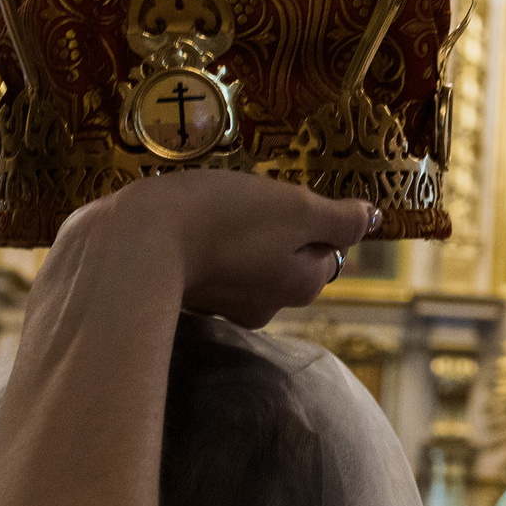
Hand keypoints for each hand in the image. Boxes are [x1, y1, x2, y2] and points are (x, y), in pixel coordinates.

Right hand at [57, 171, 377, 327]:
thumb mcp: (294, 208)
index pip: (329, 251)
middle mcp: (267, 306)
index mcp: (301, 286)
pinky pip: (210, 264)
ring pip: (248, 260)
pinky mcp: (187, 296)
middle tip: (247, 199)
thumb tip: (372, 220)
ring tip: (214, 207)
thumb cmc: (224, 218)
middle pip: (288, 258)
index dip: (312, 218)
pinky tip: (189, 225)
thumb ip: (338, 218)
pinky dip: (205, 244)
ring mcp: (225, 305)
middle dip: (275, 229)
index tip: (283, 199)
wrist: (133, 241)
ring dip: (238, 234)